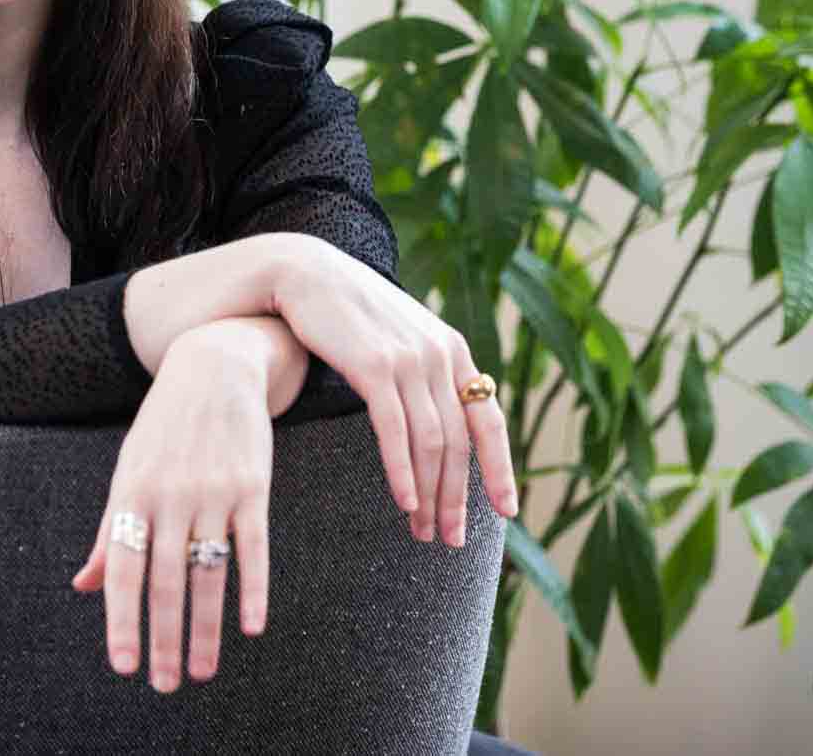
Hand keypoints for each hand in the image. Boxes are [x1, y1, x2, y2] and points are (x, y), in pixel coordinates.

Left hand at [68, 329, 273, 692]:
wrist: (215, 366)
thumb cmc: (164, 427)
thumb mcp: (128, 470)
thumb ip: (110, 531)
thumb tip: (85, 586)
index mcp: (132, 494)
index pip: (123, 569)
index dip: (121, 620)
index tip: (123, 666)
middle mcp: (171, 496)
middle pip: (165, 582)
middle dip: (165, 639)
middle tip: (166, 685)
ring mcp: (214, 492)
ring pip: (208, 574)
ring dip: (206, 628)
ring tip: (203, 670)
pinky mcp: (253, 487)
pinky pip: (254, 548)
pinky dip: (254, 589)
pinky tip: (251, 626)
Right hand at [266, 233, 520, 544]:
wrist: (306, 274)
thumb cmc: (350, 314)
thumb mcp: (401, 337)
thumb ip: (425, 371)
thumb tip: (441, 420)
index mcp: (454, 350)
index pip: (489, 420)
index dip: (501, 470)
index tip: (507, 512)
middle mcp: (440, 355)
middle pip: (460, 442)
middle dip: (458, 498)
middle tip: (451, 539)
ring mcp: (409, 359)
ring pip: (432, 443)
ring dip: (430, 494)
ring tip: (422, 530)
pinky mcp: (374, 366)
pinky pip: (395, 431)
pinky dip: (403, 471)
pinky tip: (404, 501)